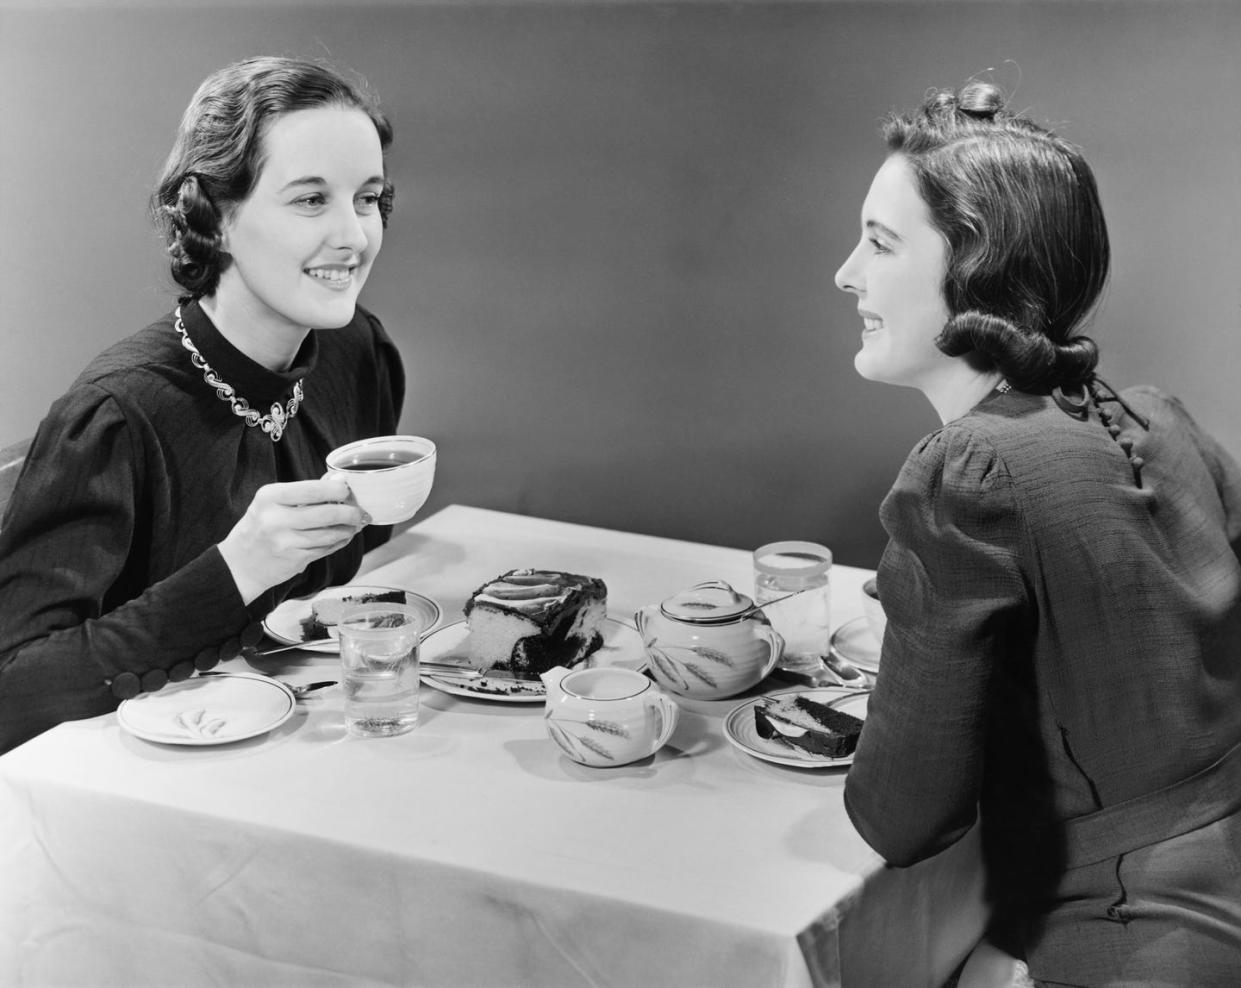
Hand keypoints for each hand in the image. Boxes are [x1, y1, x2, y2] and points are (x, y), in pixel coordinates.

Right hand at [218, 477, 369, 603]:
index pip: (312, 490)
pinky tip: (343, 537)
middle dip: (350, 512)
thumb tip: (337, 481)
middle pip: (326, 513)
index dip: (337, 490)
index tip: (348, 490)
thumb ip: (303, 492)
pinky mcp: (294, 560)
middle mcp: (275, 519)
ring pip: (330, 534)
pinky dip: (339, 542)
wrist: (240, 564)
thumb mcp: (272, 503)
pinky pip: (325, 549)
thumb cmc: (260, 527)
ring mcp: (285, 542)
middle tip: (359, 511)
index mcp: (270, 497)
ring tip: (354, 525)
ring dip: (348, 530)